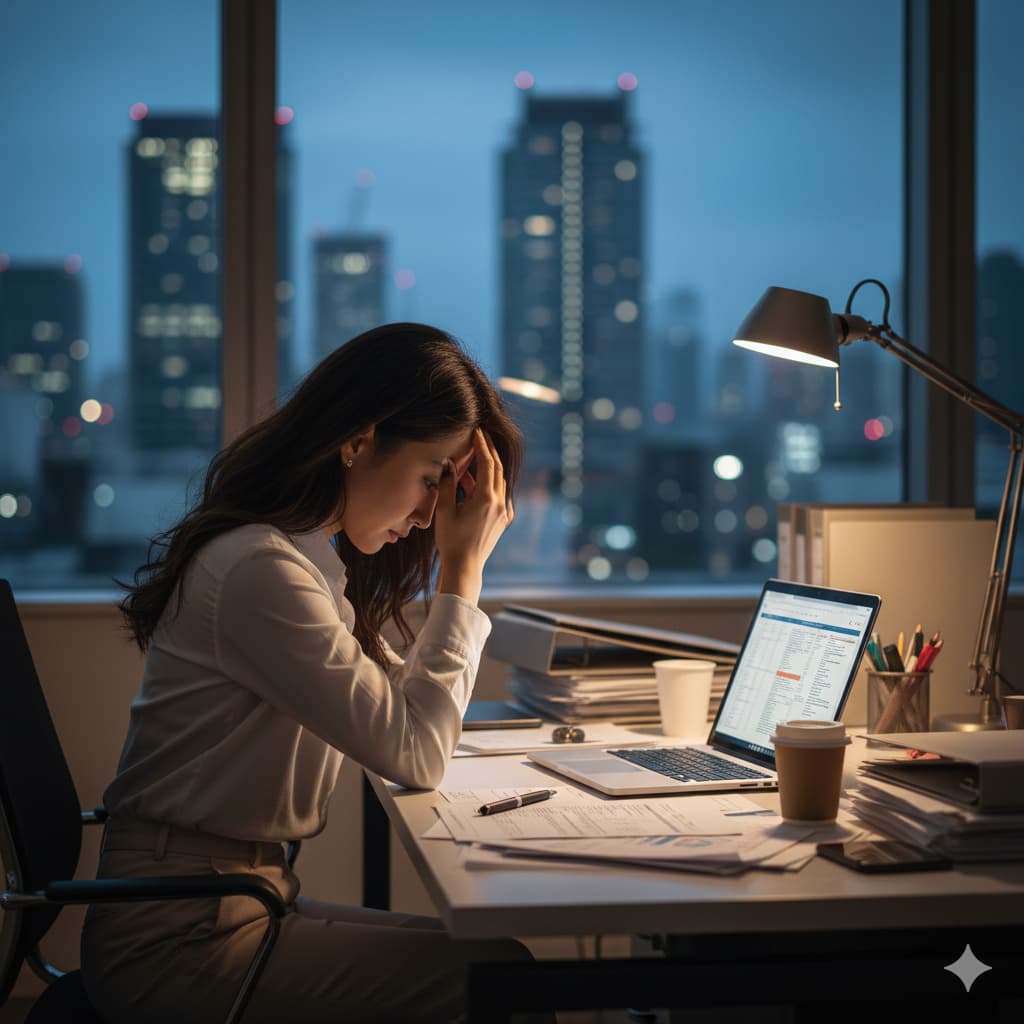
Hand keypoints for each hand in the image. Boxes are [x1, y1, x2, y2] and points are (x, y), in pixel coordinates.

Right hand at [434, 428, 512, 602]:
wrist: (465, 566)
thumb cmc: (451, 540)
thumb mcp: (444, 510)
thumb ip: (448, 484)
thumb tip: (449, 464)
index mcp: (486, 498)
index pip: (487, 463)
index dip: (482, 445)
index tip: (477, 431)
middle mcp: (500, 503)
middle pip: (497, 469)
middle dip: (489, 450)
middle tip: (481, 435)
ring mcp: (504, 512)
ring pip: (498, 481)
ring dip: (488, 467)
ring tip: (473, 457)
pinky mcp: (503, 519)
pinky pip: (498, 494)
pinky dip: (488, 484)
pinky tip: (473, 482)